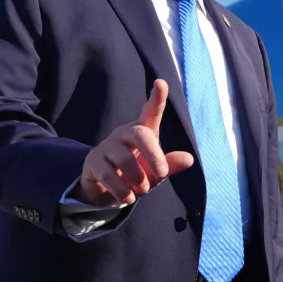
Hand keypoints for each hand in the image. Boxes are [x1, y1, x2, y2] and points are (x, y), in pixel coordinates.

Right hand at [73, 79, 193, 205]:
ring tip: (142, 191)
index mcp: (143, 132)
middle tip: (161, 174)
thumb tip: (189, 159)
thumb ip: (170, 165)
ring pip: (126, 160)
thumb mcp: (156, 172)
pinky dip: (122, 191)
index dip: (157, 98)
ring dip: (139, 180)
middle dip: (154, 155)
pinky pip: (109, 175)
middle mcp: (124, 134)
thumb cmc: (137, 174)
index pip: (150, 112)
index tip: (161, 83)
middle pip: (141, 134)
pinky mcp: (94, 162)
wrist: (107, 189)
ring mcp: (107, 146)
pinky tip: (128, 198)